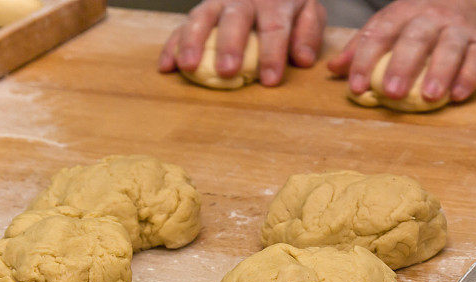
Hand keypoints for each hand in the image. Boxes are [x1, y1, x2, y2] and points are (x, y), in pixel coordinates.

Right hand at [158, 0, 326, 85]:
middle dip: (230, 45)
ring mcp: (218, 3)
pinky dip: (172, 45)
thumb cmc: (290, 4)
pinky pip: (183, 25)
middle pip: (235, 19)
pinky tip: (166, 66)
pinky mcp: (201, 10)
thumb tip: (303, 59)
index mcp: (275, 1)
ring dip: (193, 42)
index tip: (270, 80)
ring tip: (188, 67)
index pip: (275, 27)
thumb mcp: (309, 11)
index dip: (273, 54)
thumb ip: (309, 33)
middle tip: (227, 71)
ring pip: (202, 17)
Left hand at [327, 0, 475, 101]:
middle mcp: (430, 18)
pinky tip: (458, 95)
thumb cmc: (419, 20)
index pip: (379, 33)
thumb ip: (362, 46)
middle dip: (402, 66)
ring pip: (449, 48)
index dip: (364, 60)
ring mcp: (457, 29)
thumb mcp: (389, 24)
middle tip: (391, 93)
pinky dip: (469, 77)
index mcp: (402, 13)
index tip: (355, 87)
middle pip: (415, 39)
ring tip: (429, 97)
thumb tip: (332, 69)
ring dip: (439, 72)